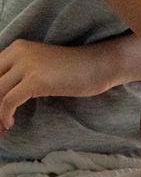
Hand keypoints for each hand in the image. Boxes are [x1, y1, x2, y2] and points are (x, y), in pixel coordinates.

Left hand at [0, 38, 116, 131]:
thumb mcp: (39, 67)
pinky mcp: (36, 79)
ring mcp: (27, 64)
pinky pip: (8, 102)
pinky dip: (5, 116)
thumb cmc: (70, 71)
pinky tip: (11, 123)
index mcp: (17, 47)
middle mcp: (19, 52)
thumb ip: (17, 75)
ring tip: (0, 129)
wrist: (96, 66)